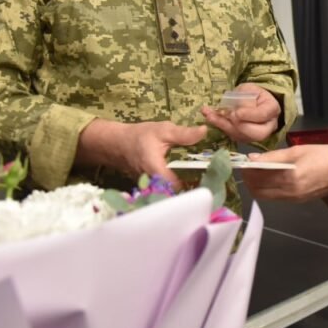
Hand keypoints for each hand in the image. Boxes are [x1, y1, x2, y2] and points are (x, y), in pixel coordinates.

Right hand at [77, 118, 205, 184]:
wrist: (117, 144)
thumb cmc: (139, 136)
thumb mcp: (163, 130)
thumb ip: (183, 134)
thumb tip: (204, 131)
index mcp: (156, 170)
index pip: (176, 188)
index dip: (192, 188)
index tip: (209, 184)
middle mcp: (152, 184)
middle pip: (175, 196)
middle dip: (191, 193)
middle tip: (210, 186)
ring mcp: (151, 189)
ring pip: (170, 196)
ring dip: (184, 193)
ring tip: (203, 186)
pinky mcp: (151, 188)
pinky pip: (165, 193)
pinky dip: (176, 190)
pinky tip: (189, 183)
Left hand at [201, 83, 280, 143]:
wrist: (252, 100)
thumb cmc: (252, 92)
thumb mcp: (249, 89)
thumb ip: (244, 97)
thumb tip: (234, 110)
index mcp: (272, 110)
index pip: (262, 115)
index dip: (249, 115)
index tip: (235, 113)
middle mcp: (267, 126)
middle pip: (256, 133)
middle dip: (238, 126)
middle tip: (227, 116)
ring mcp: (255, 135)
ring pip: (242, 136)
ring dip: (224, 126)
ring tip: (209, 115)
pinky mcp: (243, 138)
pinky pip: (231, 135)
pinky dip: (219, 126)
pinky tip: (208, 116)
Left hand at [241, 144, 327, 202]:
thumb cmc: (324, 157)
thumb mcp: (298, 150)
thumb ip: (274, 156)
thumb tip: (252, 159)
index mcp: (289, 178)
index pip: (258, 178)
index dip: (247, 170)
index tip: (244, 160)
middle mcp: (288, 192)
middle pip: (258, 190)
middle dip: (249, 179)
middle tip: (248, 166)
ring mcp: (292, 199)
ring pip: (264, 195)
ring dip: (256, 184)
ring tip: (258, 171)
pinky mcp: (296, 201)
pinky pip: (274, 196)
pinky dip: (267, 188)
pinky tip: (270, 177)